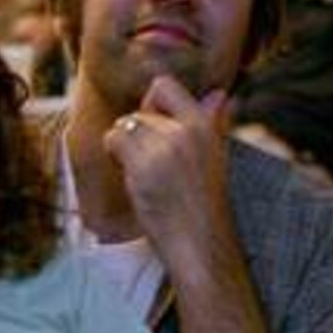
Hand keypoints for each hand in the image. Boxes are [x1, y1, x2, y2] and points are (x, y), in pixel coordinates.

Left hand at [105, 76, 234, 278]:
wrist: (202, 247)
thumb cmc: (205, 210)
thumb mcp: (215, 159)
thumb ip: (213, 124)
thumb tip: (218, 94)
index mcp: (206, 127)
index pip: (165, 86)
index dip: (151, 105)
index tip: (155, 131)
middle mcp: (187, 130)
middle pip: (140, 110)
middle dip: (137, 135)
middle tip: (151, 167)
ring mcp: (166, 146)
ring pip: (124, 124)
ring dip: (124, 148)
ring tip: (143, 175)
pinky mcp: (145, 165)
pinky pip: (114, 140)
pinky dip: (116, 158)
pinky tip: (133, 181)